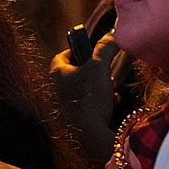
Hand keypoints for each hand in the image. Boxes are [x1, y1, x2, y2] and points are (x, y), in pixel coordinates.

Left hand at [49, 33, 119, 151]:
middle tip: (104, 69)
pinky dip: (101, 101)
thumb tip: (113, 34)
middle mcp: (56, 89)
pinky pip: (89, 104)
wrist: (91, 134)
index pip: (63, 54)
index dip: (78, 49)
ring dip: (99, 86)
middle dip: (93, 69)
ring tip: (110, 88)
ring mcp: (64, 105)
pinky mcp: (75, 118)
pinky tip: (111, 103)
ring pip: (84, 88)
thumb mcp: (99, 66)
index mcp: (56, 73)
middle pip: (75, 71)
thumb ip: (105, 47)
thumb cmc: (90, 97)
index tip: (92, 49)